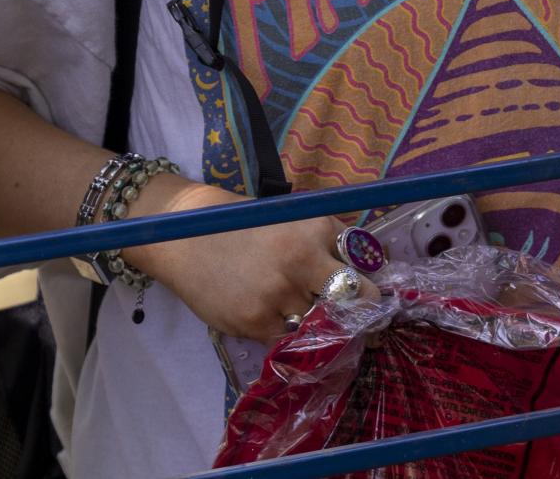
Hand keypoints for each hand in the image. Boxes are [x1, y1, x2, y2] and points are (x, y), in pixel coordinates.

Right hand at [125, 177, 358, 341]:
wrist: (186, 237)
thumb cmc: (245, 226)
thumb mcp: (294, 220)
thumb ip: (328, 242)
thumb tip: (368, 268)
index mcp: (318, 230)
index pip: (363, 264)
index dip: (368, 281)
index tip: (372, 295)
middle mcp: (303, 260)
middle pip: (354, 297)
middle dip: (362, 311)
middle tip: (361, 320)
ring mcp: (279, 294)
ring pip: (320, 322)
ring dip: (317, 324)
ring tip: (303, 317)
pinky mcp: (254, 321)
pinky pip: (288, 339)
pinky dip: (288, 335)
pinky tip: (277, 322)